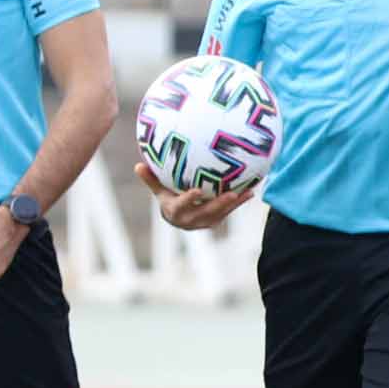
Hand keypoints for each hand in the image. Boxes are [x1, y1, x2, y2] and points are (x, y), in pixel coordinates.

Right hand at [134, 161, 257, 231]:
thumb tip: (138, 166)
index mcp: (175, 212)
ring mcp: (205, 222)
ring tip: (246, 192)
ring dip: (234, 204)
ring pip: (221, 214)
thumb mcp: (159, 190)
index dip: (189, 200)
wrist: (178, 218)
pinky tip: (250, 191)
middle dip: (220, 204)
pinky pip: (228, 212)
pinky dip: (239, 203)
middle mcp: (190, 220)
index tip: (197, 191)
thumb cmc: (168, 197)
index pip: (182, 206)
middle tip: (232, 194)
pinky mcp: (216, 220)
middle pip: (207, 213)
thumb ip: (151, 179)